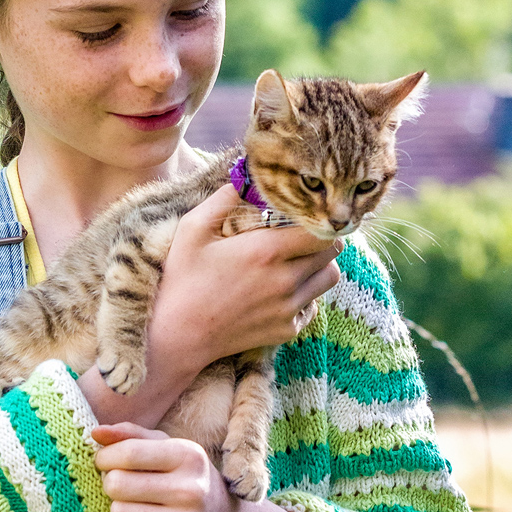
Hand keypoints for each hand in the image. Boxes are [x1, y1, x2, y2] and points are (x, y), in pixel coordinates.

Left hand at [93, 422, 238, 511]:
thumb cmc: (191, 481)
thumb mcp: (172, 450)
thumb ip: (133, 436)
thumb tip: (96, 433)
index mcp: (189, 456)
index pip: (129, 453)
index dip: (106, 458)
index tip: (106, 462)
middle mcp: (190, 490)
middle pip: (117, 484)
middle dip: (111, 484)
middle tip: (123, 487)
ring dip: (119, 511)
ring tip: (136, 509)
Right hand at [151, 183, 341, 372]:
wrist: (178, 335)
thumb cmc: (183, 278)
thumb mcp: (194, 228)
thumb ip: (224, 198)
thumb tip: (246, 176)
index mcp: (267, 251)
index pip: (321, 230)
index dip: (316, 220)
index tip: (301, 218)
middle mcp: (286, 281)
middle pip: (333, 253)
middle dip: (320, 240)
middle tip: (298, 237)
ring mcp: (289, 309)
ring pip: (329, 279)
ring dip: (318, 267)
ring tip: (293, 263)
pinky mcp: (287, 330)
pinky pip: (313, 306)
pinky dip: (304, 296)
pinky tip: (278, 291)